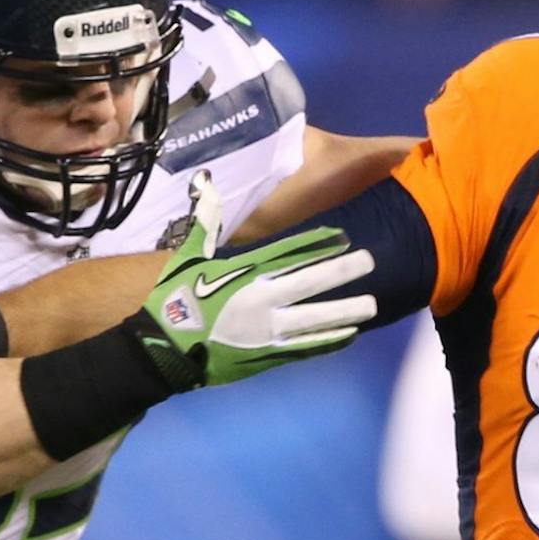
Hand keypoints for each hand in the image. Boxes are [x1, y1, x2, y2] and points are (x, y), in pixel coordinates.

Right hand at [131, 172, 375, 389]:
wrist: (166, 350)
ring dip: (345, 311)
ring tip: (372, 304)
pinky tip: (350, 334)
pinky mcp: (267, 355)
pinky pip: (305, 347)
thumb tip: (207, 184)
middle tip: (370, 261)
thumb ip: (206, 223)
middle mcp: (261, 299)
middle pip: (310, 283)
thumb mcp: (188, 257)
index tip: (342, 234)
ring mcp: (267, 330)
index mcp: (244, 272)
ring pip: (315, 319)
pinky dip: (328, 341)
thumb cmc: (175, 300)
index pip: (288, 252)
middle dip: (340, 271)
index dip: (317, 242)